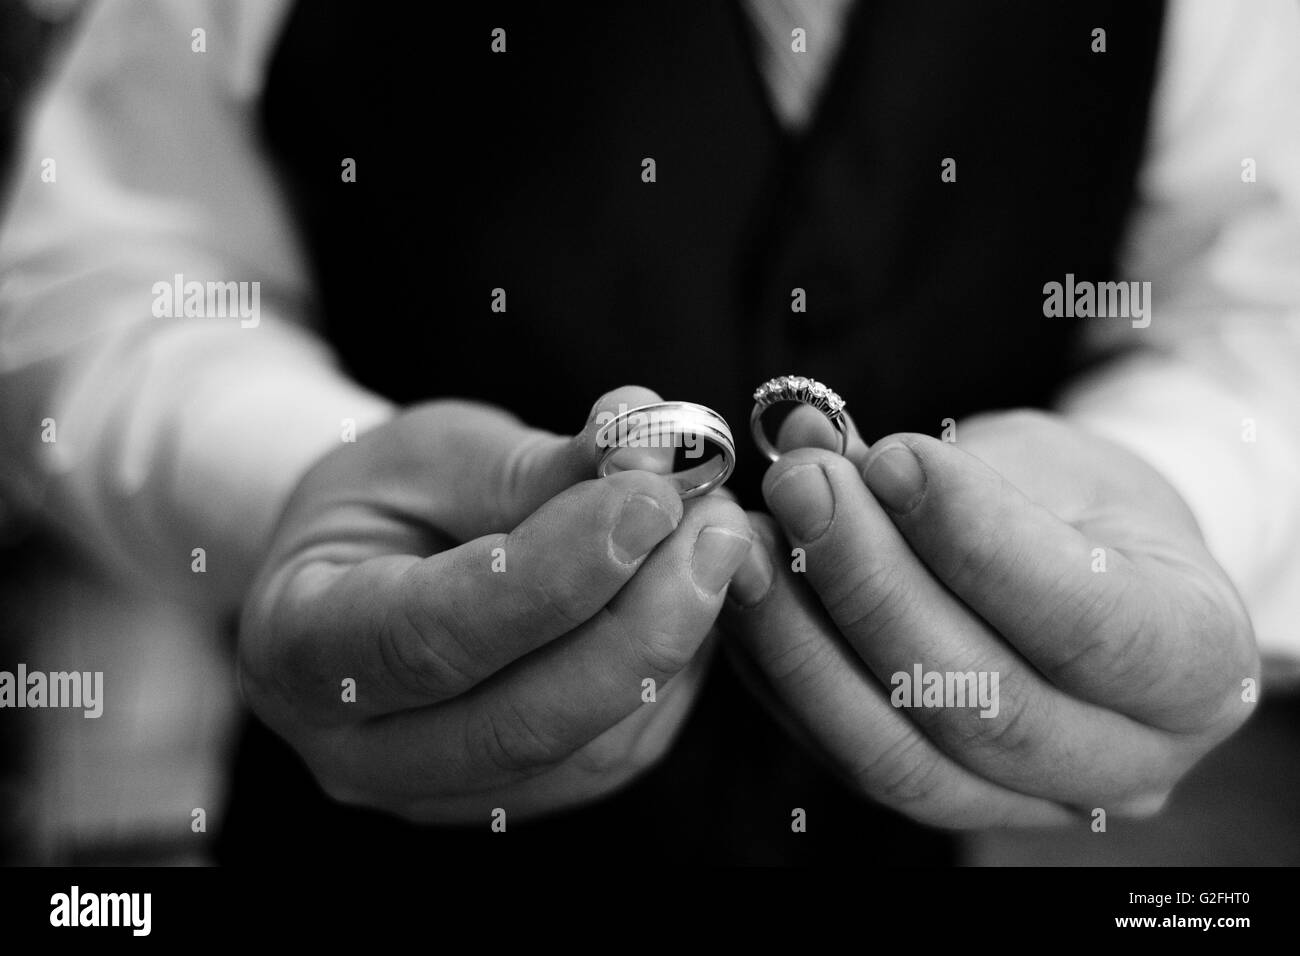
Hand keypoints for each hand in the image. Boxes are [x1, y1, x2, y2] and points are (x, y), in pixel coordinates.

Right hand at [237, 387, 752, 822]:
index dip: (551, 574)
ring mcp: (437, 792)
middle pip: (519, 723)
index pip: (430, 635)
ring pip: (584, 748)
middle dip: (638, 625)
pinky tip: (691, 591)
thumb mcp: (432, 451)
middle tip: (716, 526)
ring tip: (714, 537)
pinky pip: (617, 751)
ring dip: (672, 641)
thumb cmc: (387, 498)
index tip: (648, 499)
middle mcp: (358, 750)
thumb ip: (534, 463)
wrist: (364, 567)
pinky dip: (672, 670)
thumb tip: (648, 445)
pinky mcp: (515, 799)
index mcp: (299, 649)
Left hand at [725, 408, 1258, 827]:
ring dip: (803, 642)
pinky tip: (748, 596)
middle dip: (871, 585)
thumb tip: (813, 444)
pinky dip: (784, 677)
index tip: (893, 459)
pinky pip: (845, 756)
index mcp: (1199, 664)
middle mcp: (1128, 760)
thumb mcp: (1046, 463)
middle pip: (982, 704)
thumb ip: (943, 468)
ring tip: (748, 542)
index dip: (978, 541)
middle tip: (800, 486)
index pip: (1088, 623)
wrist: (1095, 575)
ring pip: (898, 755)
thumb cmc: (1085, 511)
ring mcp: (1030, 801)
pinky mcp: (943, 802)